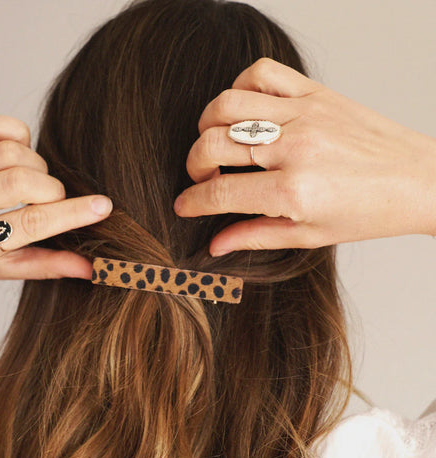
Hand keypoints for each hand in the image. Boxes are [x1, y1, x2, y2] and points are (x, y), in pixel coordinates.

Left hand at [0, 115, 112, 279]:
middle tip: (52, 199)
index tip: (103, 206)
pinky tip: (18, 156)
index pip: (30, 224)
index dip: (71, 214)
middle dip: (51, 189)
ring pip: (11, 151)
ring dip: (36, 165)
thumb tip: (91, 268)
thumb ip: (47, 266)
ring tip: (32, 182)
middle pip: (20, 182)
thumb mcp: (4, 267)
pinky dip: (19, 135)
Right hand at [174, 58, 435, 254]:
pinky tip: (242, 113)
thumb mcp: (309, 235)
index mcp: (293, 191)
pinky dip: (239, 88)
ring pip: (228, 105)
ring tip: (215, 143)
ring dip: (207, 126)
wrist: (417, 179)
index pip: (220, 193)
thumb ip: (255, 236)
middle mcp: (295, 147)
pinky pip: (262, 73)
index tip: (184, 205)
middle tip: (201, 178)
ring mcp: (305, 114)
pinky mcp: (316, 93)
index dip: (192, 201)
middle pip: (214, 144)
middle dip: (194, 165)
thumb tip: (215, 244)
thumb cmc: (367, 212)